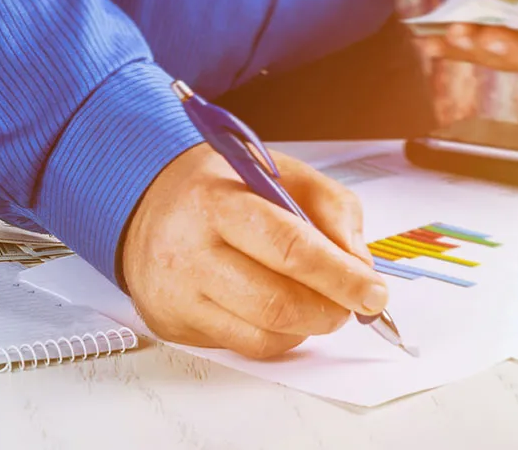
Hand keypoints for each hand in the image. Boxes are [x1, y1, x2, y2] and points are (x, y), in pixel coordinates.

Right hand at [121, 144, 387, 358]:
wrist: (144, 202)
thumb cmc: (218, 187)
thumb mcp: (276, 171)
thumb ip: (330, 206)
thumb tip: (359, 265)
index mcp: (214, 201)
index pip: (289, 249)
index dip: (341, 276)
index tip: (373, 291)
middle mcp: (187, 251)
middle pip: (276, 303)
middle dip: (330, 310)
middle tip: (351, 304)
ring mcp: (176, 293)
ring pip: (262, 336)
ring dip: (306, 327)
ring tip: (314, 304)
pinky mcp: (172, 323)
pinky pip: (242, 346)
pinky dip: (275, 336)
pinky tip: (274, 310)